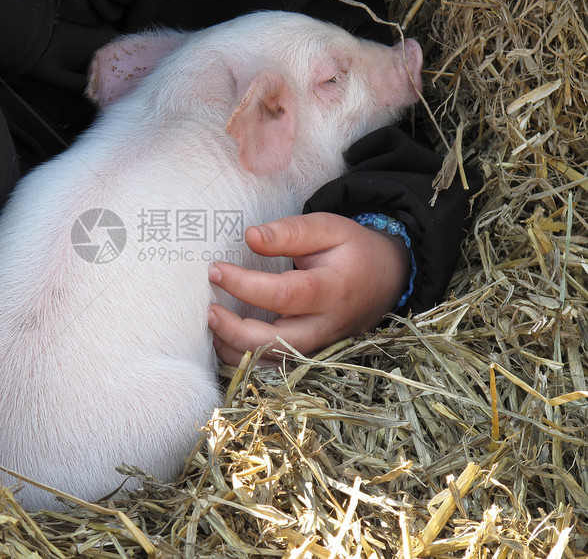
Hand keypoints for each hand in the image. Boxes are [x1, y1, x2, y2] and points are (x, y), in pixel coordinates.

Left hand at [208, 212, 410, 366]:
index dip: (244, 285)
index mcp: (330, 291)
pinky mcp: (310, 355)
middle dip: (234, 331)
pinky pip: (274, 365)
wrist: (386, 278)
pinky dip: (245, 357)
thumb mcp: (328, 228)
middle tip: (208, 310)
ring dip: (235, 349)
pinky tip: (224, 339)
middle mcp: (325, 326)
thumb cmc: (352, 250)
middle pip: (274, 342)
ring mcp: (318, 346)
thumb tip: (250, 236)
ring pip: (271, 361)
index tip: (215, 270)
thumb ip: (289, 232)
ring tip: (211, 325)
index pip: (282, 295)